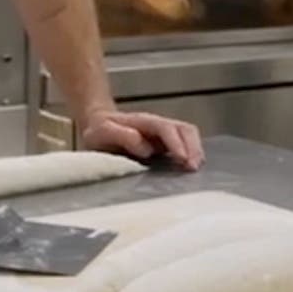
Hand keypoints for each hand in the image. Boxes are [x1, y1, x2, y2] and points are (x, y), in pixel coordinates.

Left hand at [77, 108, 204, 169]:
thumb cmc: (99, 131)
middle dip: (192, 147)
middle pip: (184, 129)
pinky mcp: (165, 143)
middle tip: (193, 168)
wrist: (97, 126)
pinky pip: (185, 144)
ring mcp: (163, 134)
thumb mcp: (101, 131)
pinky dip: (192, 154)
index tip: (183, 159)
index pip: (166, 128)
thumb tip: (144, 146)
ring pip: (188, 135)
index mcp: (143, 122)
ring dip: (195, 151)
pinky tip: (190, 167)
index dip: (176, 143)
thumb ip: (121, 135)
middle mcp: (157, 125)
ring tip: (195, 168)